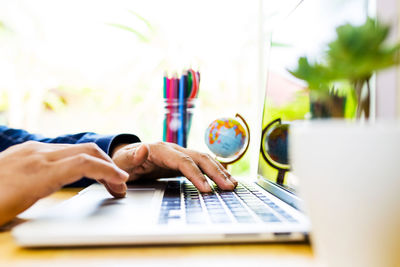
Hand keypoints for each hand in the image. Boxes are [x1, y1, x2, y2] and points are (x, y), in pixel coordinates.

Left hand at [0, 141, 128, 225]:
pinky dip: (79, 159)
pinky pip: (60, 150)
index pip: (85, 163)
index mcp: (38, 172)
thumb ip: (50, 194)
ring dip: (95, 162)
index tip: (122, 183)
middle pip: (85, 151)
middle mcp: (37, 155)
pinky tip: (79, 172)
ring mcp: (31, 150)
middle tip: (118, 186)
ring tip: (103, 180)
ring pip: (74, 148)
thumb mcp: (18, 213)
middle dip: (108, 166)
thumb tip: (77, 194)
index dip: (109, 171)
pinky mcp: (26, 151)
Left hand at [111, 142, 236, 191]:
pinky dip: (214, 171)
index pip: (183, 161)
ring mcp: (179, 154)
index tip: (207, 189)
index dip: (196, 175)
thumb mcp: (122, 160)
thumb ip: (132, 156)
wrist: (124, 157)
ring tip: (232, 184)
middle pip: (199, 158)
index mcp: (160, 149)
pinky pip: (202, 164)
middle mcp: (173, 149)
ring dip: (219, 171)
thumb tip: (144, 148)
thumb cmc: (122, 161)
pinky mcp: (182, 161)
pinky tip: (224, 179)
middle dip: (215, 172)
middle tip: (229, 187)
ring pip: (204, 159)